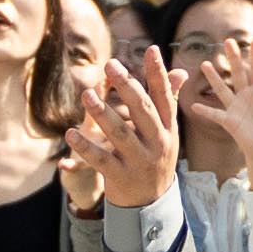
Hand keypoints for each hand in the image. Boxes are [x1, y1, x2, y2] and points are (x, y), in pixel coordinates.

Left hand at [69, 46, 181, 210]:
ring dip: (102, 113)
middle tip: (110, 65)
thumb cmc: (156, 156)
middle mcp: (157, 143)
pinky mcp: (120, 176)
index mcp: (167, 128)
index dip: (158, 73)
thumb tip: (182, 71)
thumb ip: (169, 100)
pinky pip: (100, 159)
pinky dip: (85, 147)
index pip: (164, 96)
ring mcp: (139, 161)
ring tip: (87, 95)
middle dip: (127, 87)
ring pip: (120, 134)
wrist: (151, 202)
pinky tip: (70, 133)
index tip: (151, 49)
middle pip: (143, 111)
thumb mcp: (167, 131)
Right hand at [189, 20, 252, 189]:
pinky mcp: (229, 121)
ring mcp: (235, 107)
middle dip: (234, 58)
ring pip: (222, 89)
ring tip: (205, 64)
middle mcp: (245, 96)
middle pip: (238, 73)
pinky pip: (215, 114)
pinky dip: (205, 111)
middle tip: (228, 41)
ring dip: (214, 78)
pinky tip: (194, 106)